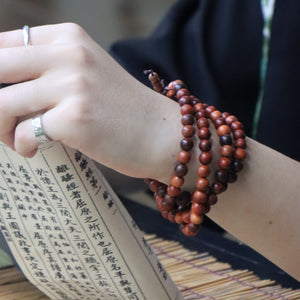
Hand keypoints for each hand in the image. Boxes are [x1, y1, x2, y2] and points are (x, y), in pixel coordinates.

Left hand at [0, 23, 181, 179]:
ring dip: (1, 127)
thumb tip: (8, 85)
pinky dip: (23, 145)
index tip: (1, 95)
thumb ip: (51, 70)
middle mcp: (69, 55)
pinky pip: (25, 132)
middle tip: (2, 119)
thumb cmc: (124, 110)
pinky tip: (35, 150)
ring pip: (2, 103)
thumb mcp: (88, 74)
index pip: (5, 45)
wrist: (162, 133)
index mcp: (70, 38)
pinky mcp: (76, 119)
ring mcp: (73, 86)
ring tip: (16, 139)